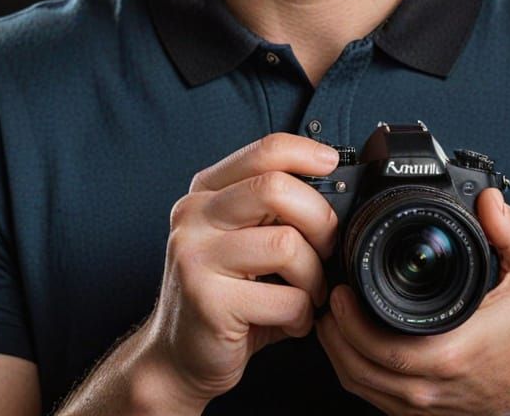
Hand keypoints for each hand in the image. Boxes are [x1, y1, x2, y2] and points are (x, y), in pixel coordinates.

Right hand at [139, 133, 341, 409]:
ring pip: (286, 243)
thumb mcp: (239, 238)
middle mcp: (193, 216)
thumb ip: (270, 209)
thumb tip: (333, 187)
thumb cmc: (224, 294)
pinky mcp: (208, 302)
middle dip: (319, 219)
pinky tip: (292, 321)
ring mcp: (195, 257)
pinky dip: (303, 315)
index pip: (262, 152)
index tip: (331, 163)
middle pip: (275, 188)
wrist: (176, 357)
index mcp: (204, 193)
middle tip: (327, 248)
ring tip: (308, 294)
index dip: (304, 152)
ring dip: (314, 275)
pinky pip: (285, 298)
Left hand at [316, 188, 509, 414]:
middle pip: (360, 367)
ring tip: (332, 312)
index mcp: (453, 351)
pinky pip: (370, 394)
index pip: (383, 347)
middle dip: (335, 329)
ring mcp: (423, 404)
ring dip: (337, 349)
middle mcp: (432, 384)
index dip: (352, 321)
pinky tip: (347, 340)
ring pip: (359, 383)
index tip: (342, 289)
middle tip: (331, 293)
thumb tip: (490, 202)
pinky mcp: (418, 412)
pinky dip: (352, 368)